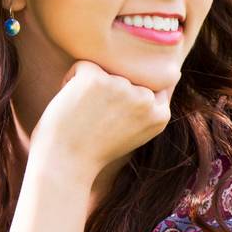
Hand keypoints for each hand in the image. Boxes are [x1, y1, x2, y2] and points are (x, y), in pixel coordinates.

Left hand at [28, 59, 173, 176]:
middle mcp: (145, 100)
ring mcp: (122, 86)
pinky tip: (69, 104)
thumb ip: (146, 109)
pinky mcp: (96, 78)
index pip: (152, 88)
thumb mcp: (132, 133)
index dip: (127, 98)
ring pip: (104, 70)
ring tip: (82, 114)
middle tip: (93, 119)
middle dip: (108, 92)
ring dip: (90, 87)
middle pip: (126, 78)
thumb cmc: (93, 152)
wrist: (66, 165)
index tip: (112, 118)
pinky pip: (81, 66)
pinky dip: (70, 81)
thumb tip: (166, 76)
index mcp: (159, 116)